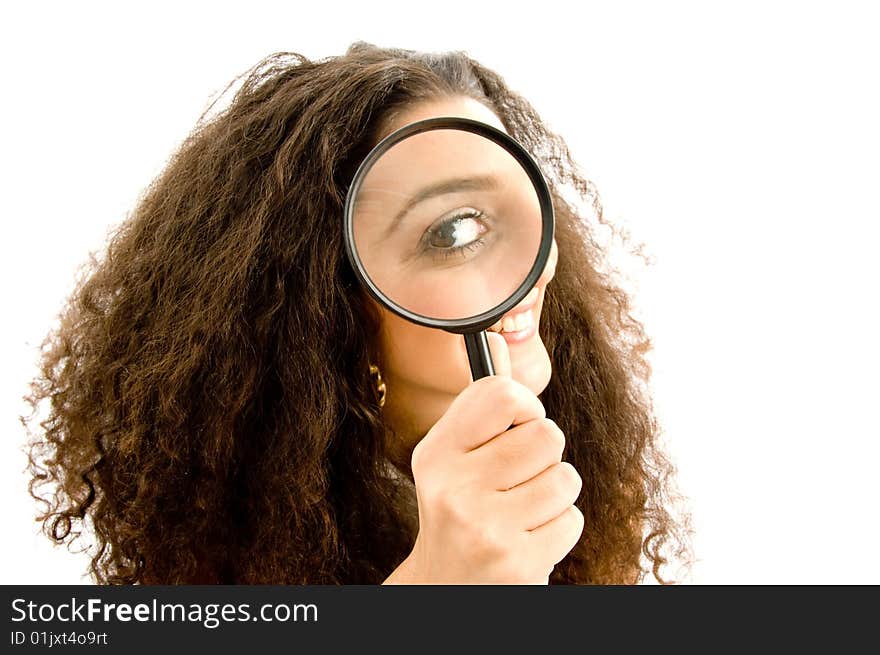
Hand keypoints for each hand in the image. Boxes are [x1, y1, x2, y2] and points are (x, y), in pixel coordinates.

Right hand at [383, 332, 582, 583]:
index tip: (518, 426)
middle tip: (520, 477)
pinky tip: (528, 538)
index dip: (526, 405)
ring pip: (565, 477)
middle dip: (546, 455)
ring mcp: (485, 527)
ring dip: (555, 494)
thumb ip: (483, 405)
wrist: (444, 589)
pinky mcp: (516, 562)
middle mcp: (454, 488)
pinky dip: (559, 528)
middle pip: (546, 434)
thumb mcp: (455, 458)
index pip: (501, 394)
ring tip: (524, 510)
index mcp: (436, 453)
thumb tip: (499, 338)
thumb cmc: (459, 512)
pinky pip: (572, 519)